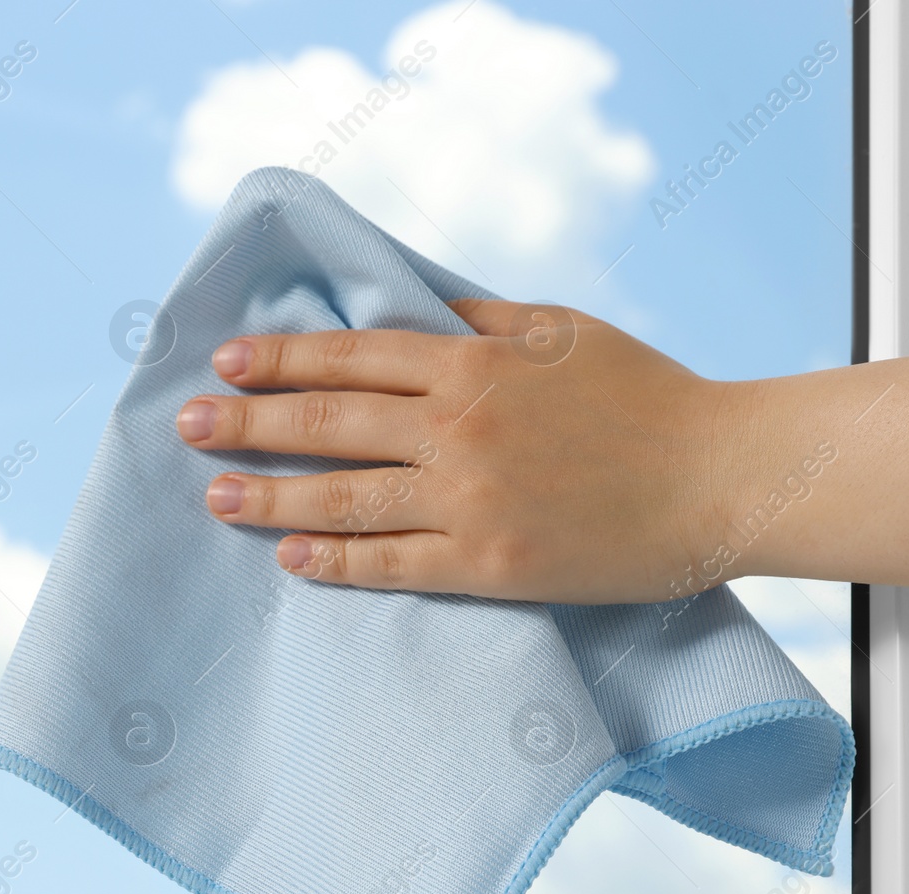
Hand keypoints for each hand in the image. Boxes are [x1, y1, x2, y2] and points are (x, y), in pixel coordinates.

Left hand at [173, 298, 740, 603]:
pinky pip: (393, 565)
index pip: (349, 356)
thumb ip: (481, 319)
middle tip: (188, 426)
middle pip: (328, 424)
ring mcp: (470, 502)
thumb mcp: (561, 331)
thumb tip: (415, 310)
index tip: (226, 361)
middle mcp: (458, 430)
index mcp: (472, 364)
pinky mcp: (490, 568)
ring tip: (214, 497)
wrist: (719, 478)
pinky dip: (336, 563)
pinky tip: (290, 561)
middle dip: (248, 423)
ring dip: (270, 498)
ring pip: (344, 499)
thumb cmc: (648, 395)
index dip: (280, 358)